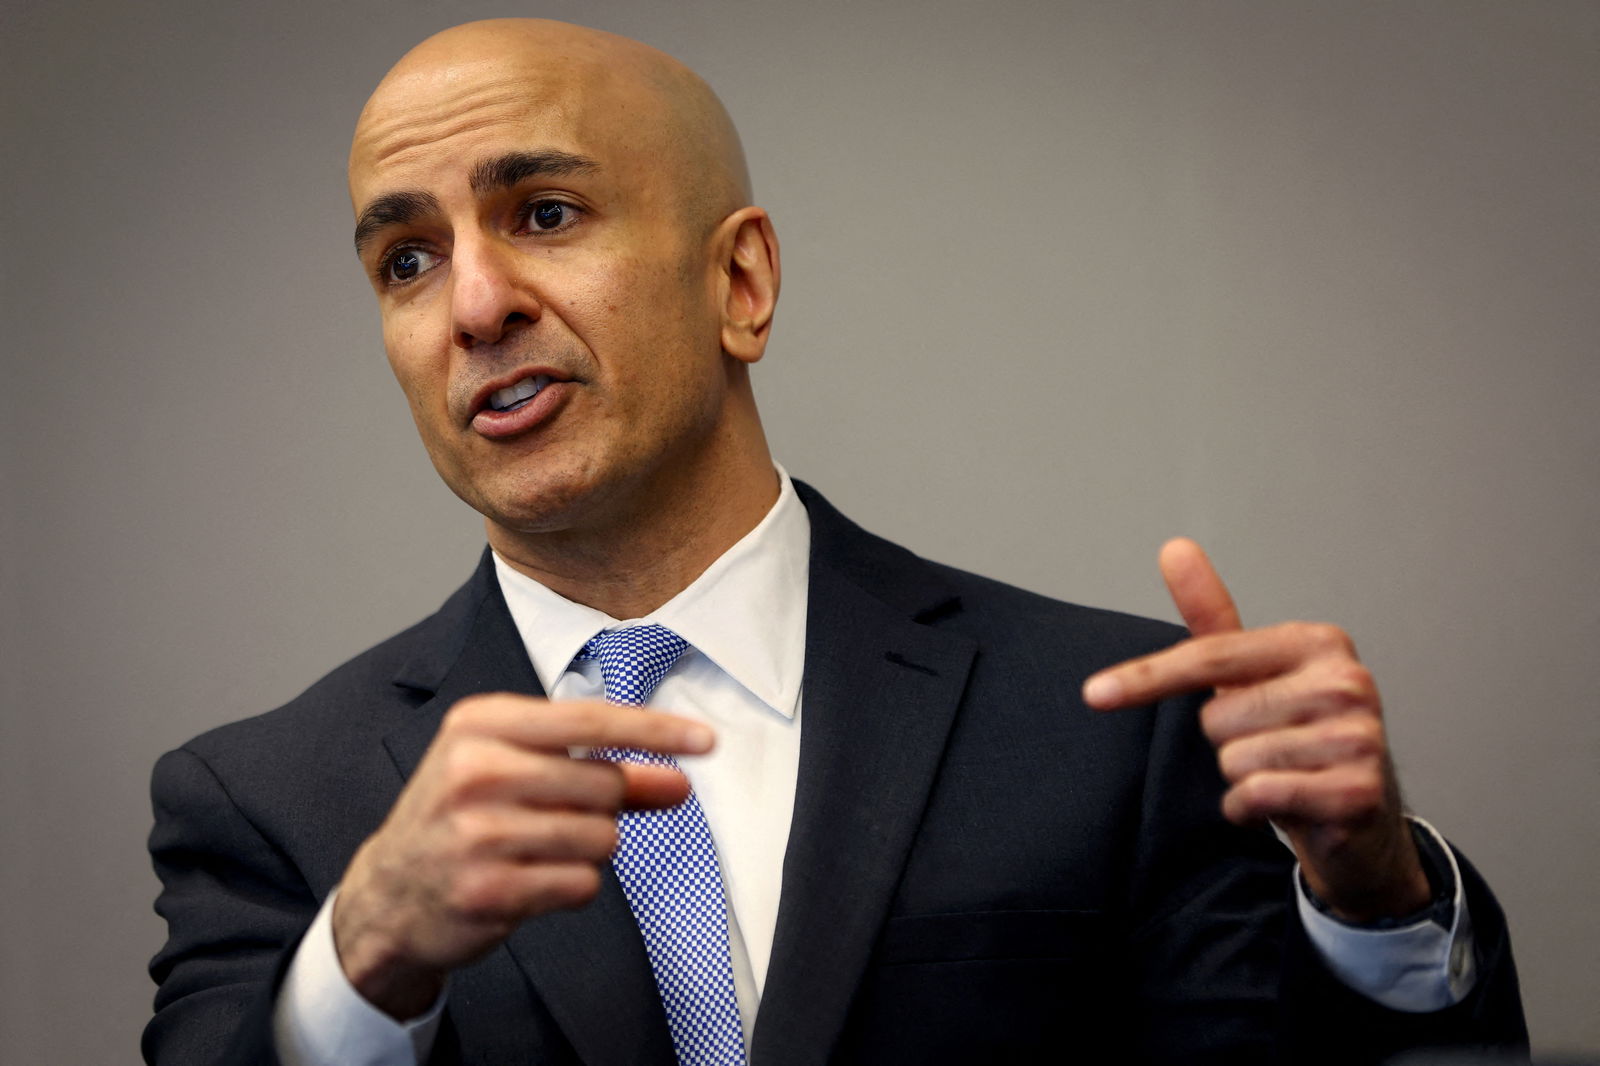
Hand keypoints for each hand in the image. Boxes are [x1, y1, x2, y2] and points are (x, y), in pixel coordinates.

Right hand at [332, 693, 712, 1018]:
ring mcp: (477, 833)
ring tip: (539, 850)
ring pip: (600, 838)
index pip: (590, 719)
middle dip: (609, 806)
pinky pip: (581, 884)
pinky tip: (531, 880)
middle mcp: (474, 771)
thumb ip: (599, 768)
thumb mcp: (516, 771)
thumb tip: (678, 780)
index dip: (656, 731)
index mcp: (480, 724)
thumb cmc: (462, 818)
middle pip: (603, 783)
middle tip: (568, 816)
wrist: (388, 895)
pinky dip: (572, 886)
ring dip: (589, 850)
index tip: (706, 740)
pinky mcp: (488, 890)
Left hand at [1082, 539, 1429, 922]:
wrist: (1358, 818)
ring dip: (1241, 779)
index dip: (1148, 678)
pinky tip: (1284, 803)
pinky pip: (1256, 796)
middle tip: (1265, 748)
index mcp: (1316, 643)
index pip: (1210, 655)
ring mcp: (1357, 736)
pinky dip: (1250, 809)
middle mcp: (1346, 682)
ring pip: (1234, 761)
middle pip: (1216, 717)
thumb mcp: (1253, 674)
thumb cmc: (1296, 737)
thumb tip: (1174, 547)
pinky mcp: (1356, 791)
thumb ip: (1213, 617)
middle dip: (1224, 742)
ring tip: (1280, 774)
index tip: (1095, 693)